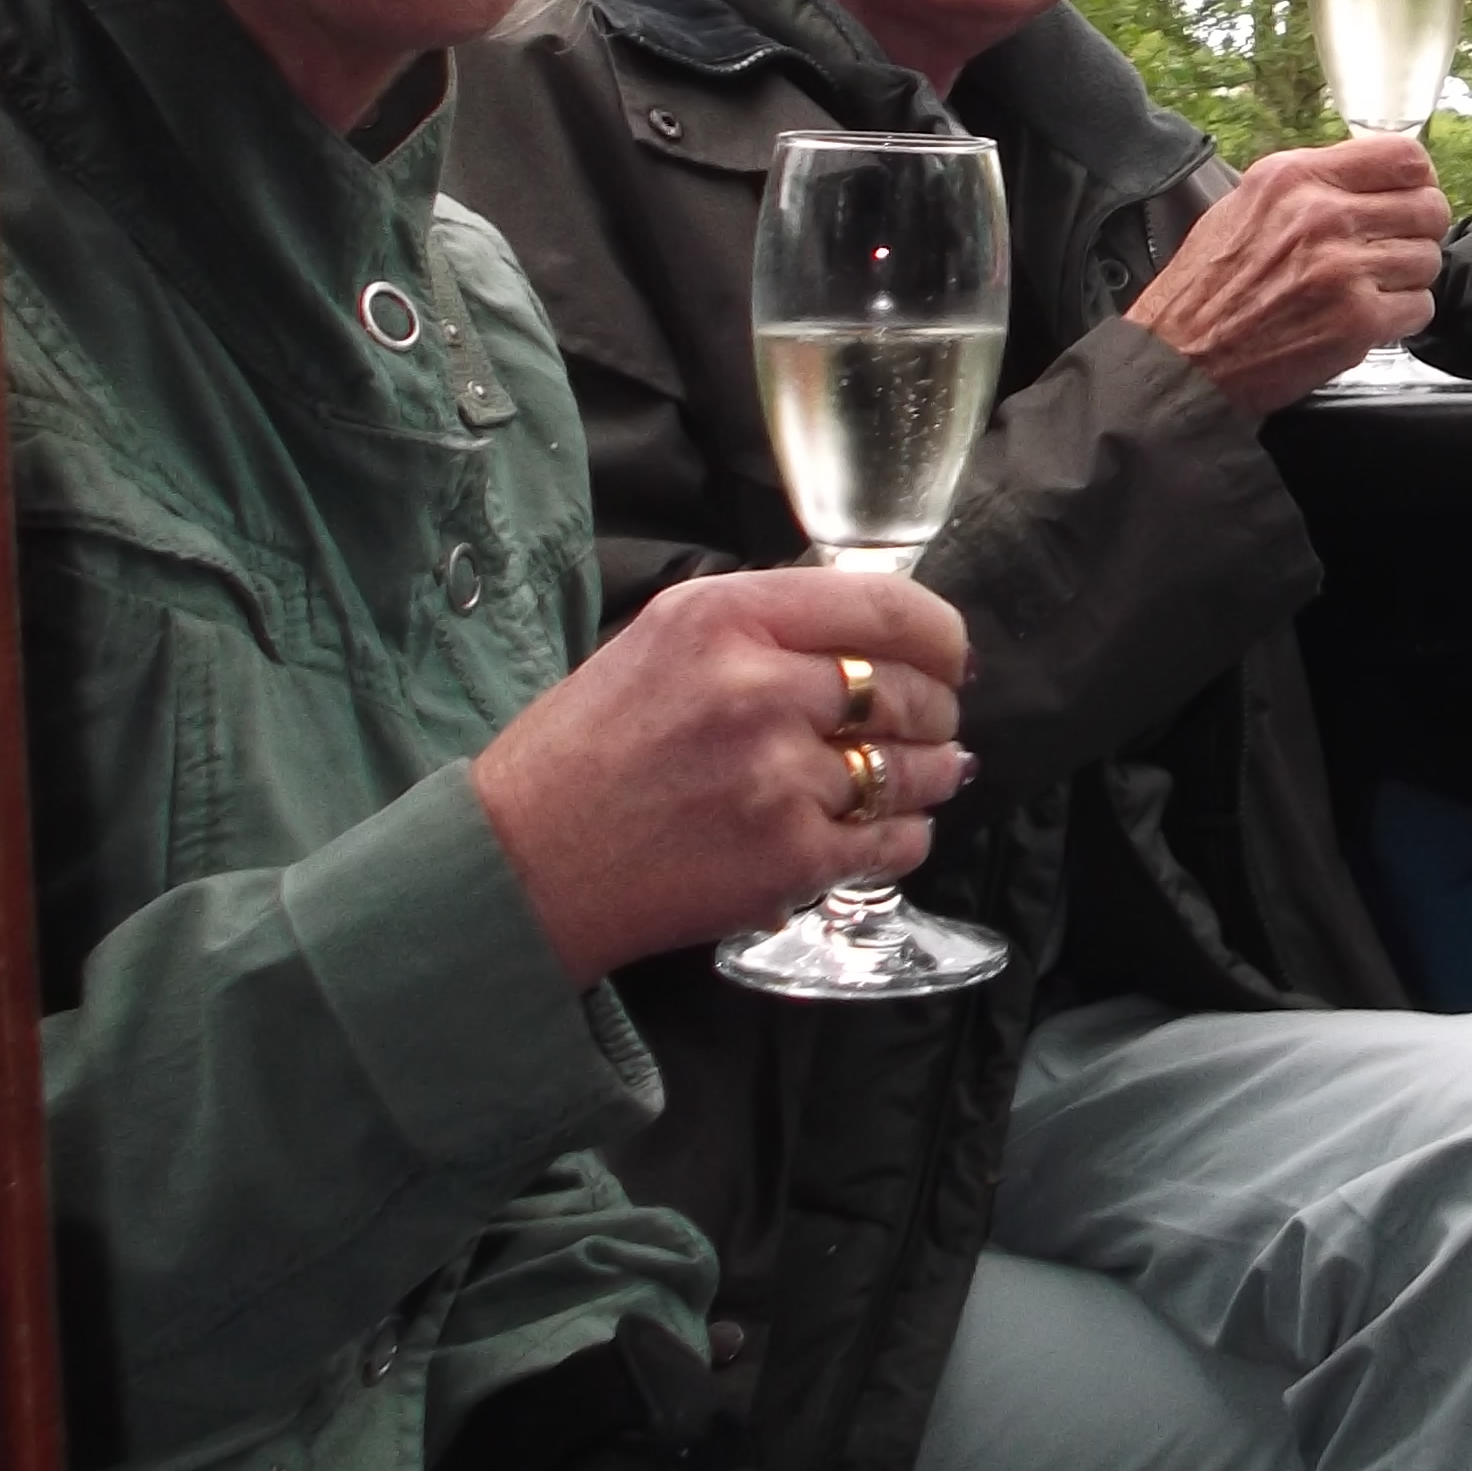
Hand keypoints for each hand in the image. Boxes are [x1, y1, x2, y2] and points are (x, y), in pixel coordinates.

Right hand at [472, 567, 972, 982]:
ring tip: (905, 779)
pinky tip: (874, 831)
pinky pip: (897, 841)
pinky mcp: (790, 859)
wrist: (522, 864)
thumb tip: (871, 631)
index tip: (949, 655)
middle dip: (935, 710)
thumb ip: (764, 626)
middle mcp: (760, 688)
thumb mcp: (663, 640)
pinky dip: (901, 837)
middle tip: (923, 725)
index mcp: (725, 617)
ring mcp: (780, 778)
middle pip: (915, 690)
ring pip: (917, 769)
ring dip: (926, 776)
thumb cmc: (585, 750)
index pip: (890, 606)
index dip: (941, 635)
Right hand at [1124, 134, 1448, 415]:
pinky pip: (1420, 306)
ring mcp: (1344, 269)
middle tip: (1394, 249)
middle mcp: (1323, 215)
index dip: (1418, 180)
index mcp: (1294, 178)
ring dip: (1408, 277)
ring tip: (1370, 289)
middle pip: (1428, 207)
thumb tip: (1372, 180)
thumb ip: (1310, 186)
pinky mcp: (1357, 321)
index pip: (1403, 157)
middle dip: (1419, 231)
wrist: (1180, 359)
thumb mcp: (1245, 205)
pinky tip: (1367, 318)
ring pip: (1428, 259)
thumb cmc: (1206, 289)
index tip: (1412, 196)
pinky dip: (1402, 316)